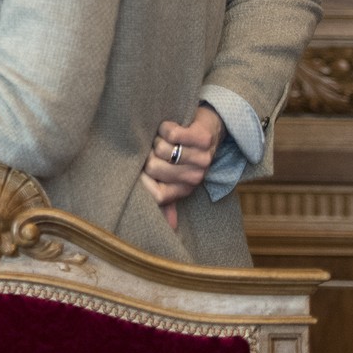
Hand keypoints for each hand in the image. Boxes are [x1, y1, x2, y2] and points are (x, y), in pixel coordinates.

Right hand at [139, 104, 224, 230]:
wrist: (208, 127)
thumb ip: (164, 197)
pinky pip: (172, 134)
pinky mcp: (204, 138)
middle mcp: (196, 177)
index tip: (144, 167)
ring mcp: (203, 159)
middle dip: (148, 153)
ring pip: (161, 149)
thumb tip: (168, 227)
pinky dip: (165, 127)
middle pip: (153, 168)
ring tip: (164, 137)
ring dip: (157, 138)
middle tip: (156, 147)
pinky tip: (170, 126)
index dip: (144, 179)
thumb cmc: (181, 150)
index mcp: (185, 188)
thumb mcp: (171, 175)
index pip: (157, 195)